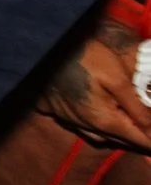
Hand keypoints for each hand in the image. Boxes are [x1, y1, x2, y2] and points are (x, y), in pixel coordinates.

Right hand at [38, 13, 150, 153]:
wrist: (44, 44)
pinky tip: (91, 114)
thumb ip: (138, 108)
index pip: (139, 140)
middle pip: (120, 140)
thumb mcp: (118, 79)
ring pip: (99, 136)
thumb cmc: (85, 57)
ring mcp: (67, 118)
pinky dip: (89, 125)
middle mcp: (86, 125)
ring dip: (116, 134)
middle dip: (138, 138)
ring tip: (127, 125)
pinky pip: (77, 125)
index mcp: (105, 120)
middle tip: (148, 131)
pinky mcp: (53, 109)